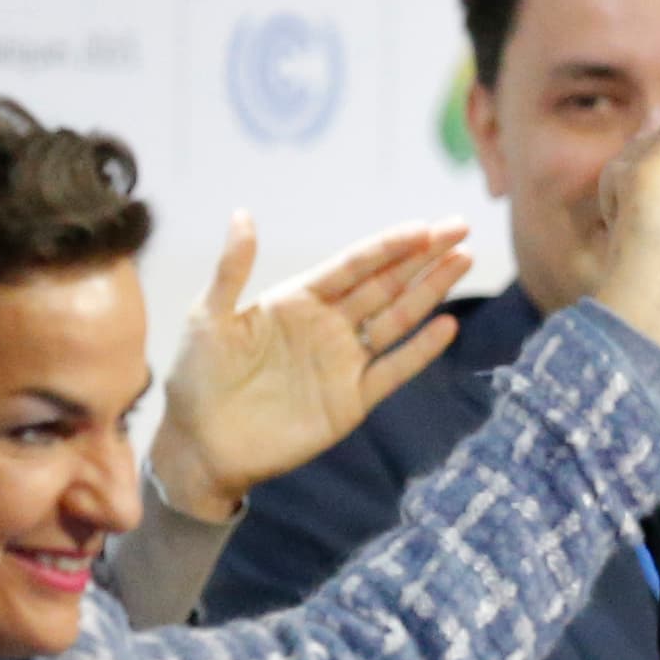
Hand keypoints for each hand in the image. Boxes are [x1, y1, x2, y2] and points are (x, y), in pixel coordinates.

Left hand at [147, 217, 472, 519]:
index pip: (352, 265)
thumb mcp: (207, 318)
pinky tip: (446, 326)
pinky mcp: (352, 400)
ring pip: (397, 319)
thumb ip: (232, 270)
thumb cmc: (197, 379)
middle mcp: (327, 325)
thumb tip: (243, 213)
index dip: (388, 245)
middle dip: (423, 256)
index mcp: (296, 300)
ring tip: (463, 260)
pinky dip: (420, 350)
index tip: (423, 226)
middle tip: (461, 227)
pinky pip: (393, 370)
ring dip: (430, 291)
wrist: (200, 446)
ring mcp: (343, 362)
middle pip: (385, 283)